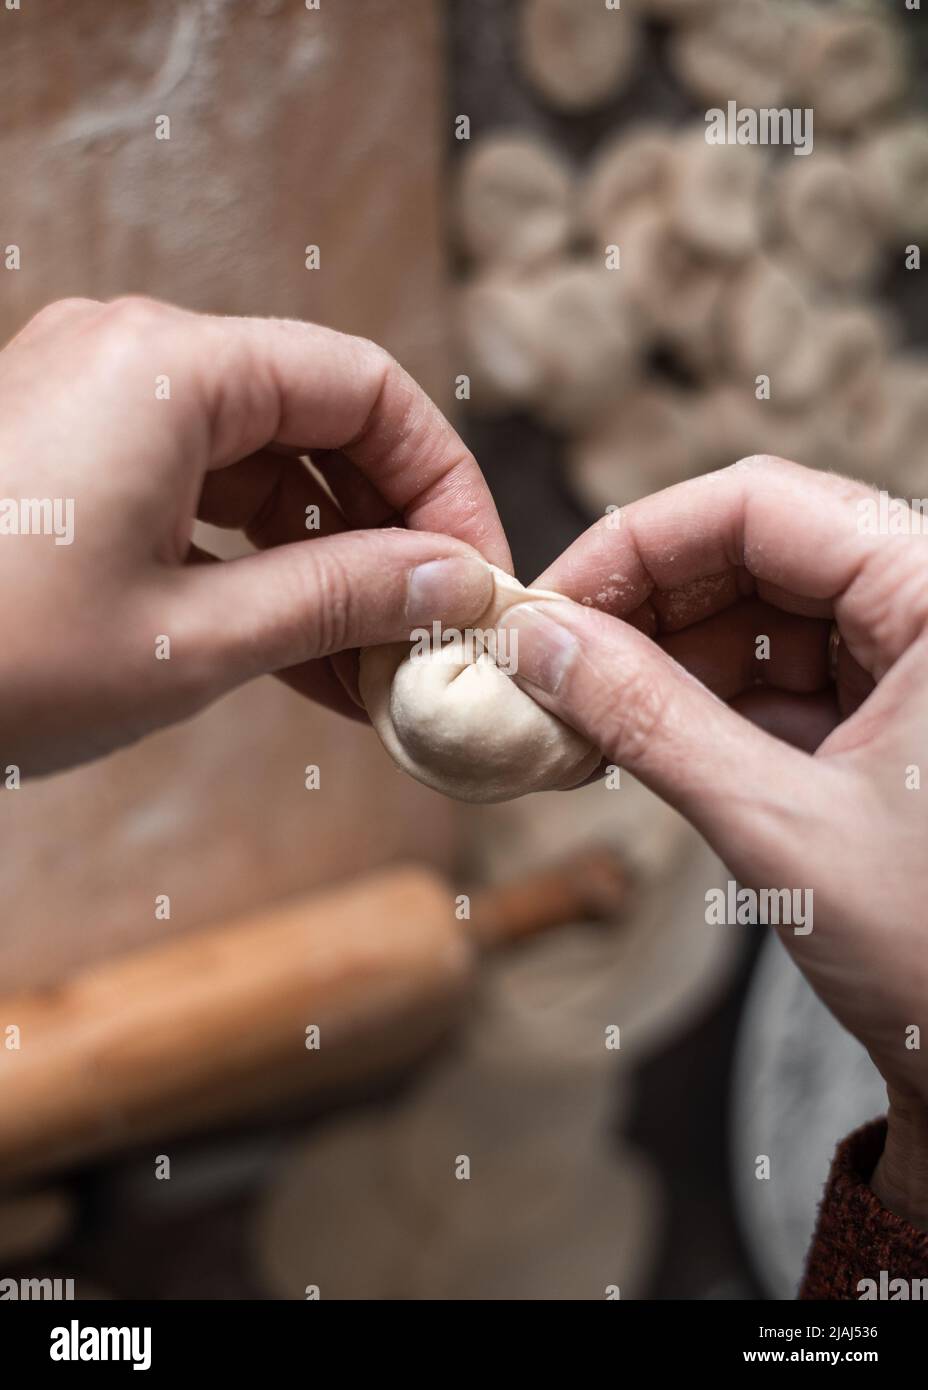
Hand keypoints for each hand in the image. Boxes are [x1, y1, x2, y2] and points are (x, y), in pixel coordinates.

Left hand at [0, 297, 508, 774]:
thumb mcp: (193, 640)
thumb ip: (341, 598)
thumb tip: (455, 583)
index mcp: (170, 367)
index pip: (365, 389)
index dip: (443, 482)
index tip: (477, 574)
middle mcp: (138, 356)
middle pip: (319, 423)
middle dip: (389, 532)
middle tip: (435, 631)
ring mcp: (103, 403)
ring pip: (266, 468)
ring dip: (329, 563)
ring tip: (378, 667)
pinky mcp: (81, 455)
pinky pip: (205, 497)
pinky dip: (261, 568)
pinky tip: (310, 656)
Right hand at [504, 456, 927, 1225]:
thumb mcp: (779, 824)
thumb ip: (649, 720)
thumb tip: (537, 644)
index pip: (763, 506)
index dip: (638, 544)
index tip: (547, 606)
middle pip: (756, 549)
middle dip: (642, 604)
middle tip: (547, 663)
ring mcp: (911, 664)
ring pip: (758, 613)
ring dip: (662, 657)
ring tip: (579, 714)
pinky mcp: (885, 717)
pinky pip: (774, 676)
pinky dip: (699, 703)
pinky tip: (632, 738)